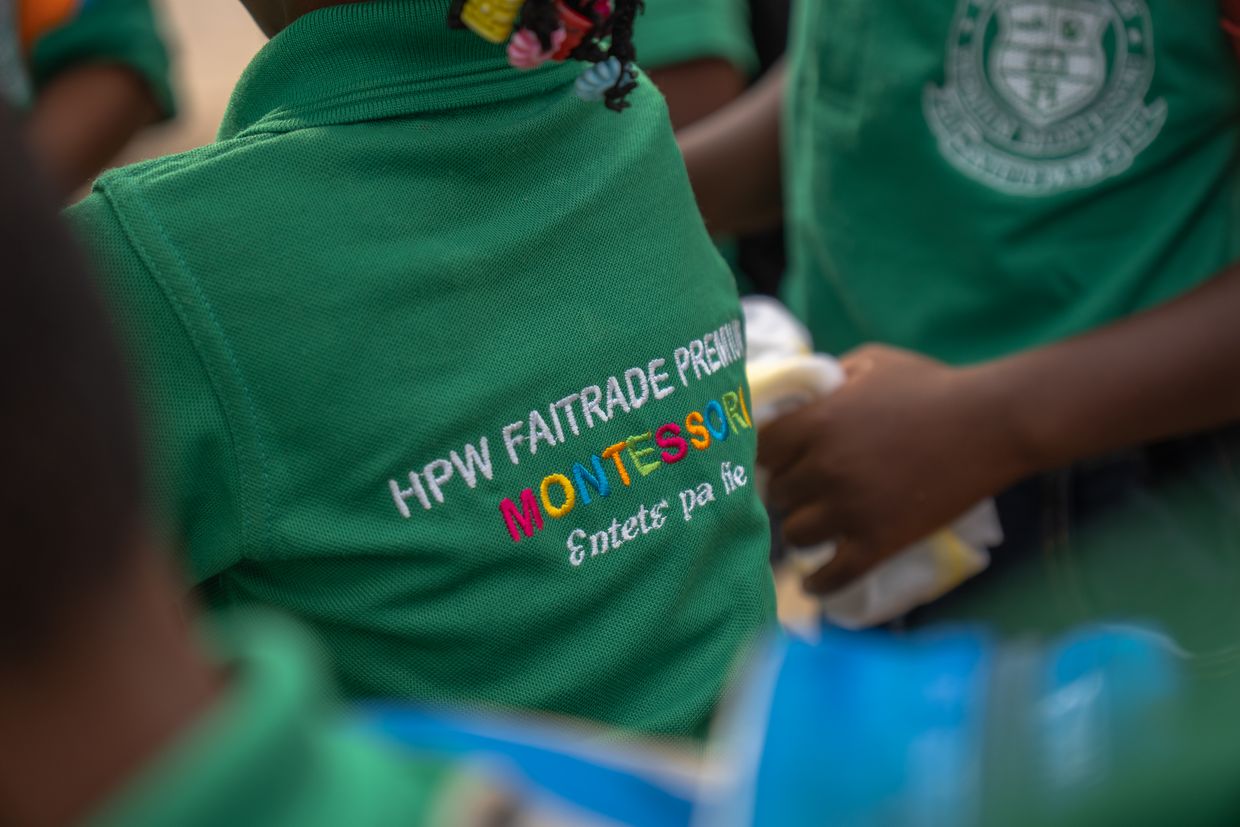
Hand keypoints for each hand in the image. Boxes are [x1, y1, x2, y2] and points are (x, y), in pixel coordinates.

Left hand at [758, 345, 1027, 594]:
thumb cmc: (933, 386)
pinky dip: (819, 583)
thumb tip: (803, 394)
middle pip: (776, 493)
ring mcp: (850, 509)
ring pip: (796, 534)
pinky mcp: (879, 542)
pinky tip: (812, 584)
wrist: (991, 423)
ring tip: (813, 527)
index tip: (775, 460)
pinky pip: (833, 575)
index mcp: (816, 423)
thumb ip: (830, 379)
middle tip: (801, 491)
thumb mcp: (872, 362)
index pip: (760, 450)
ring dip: (802, 530)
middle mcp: (824, 469)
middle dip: (787, 491)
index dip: (766, 455)